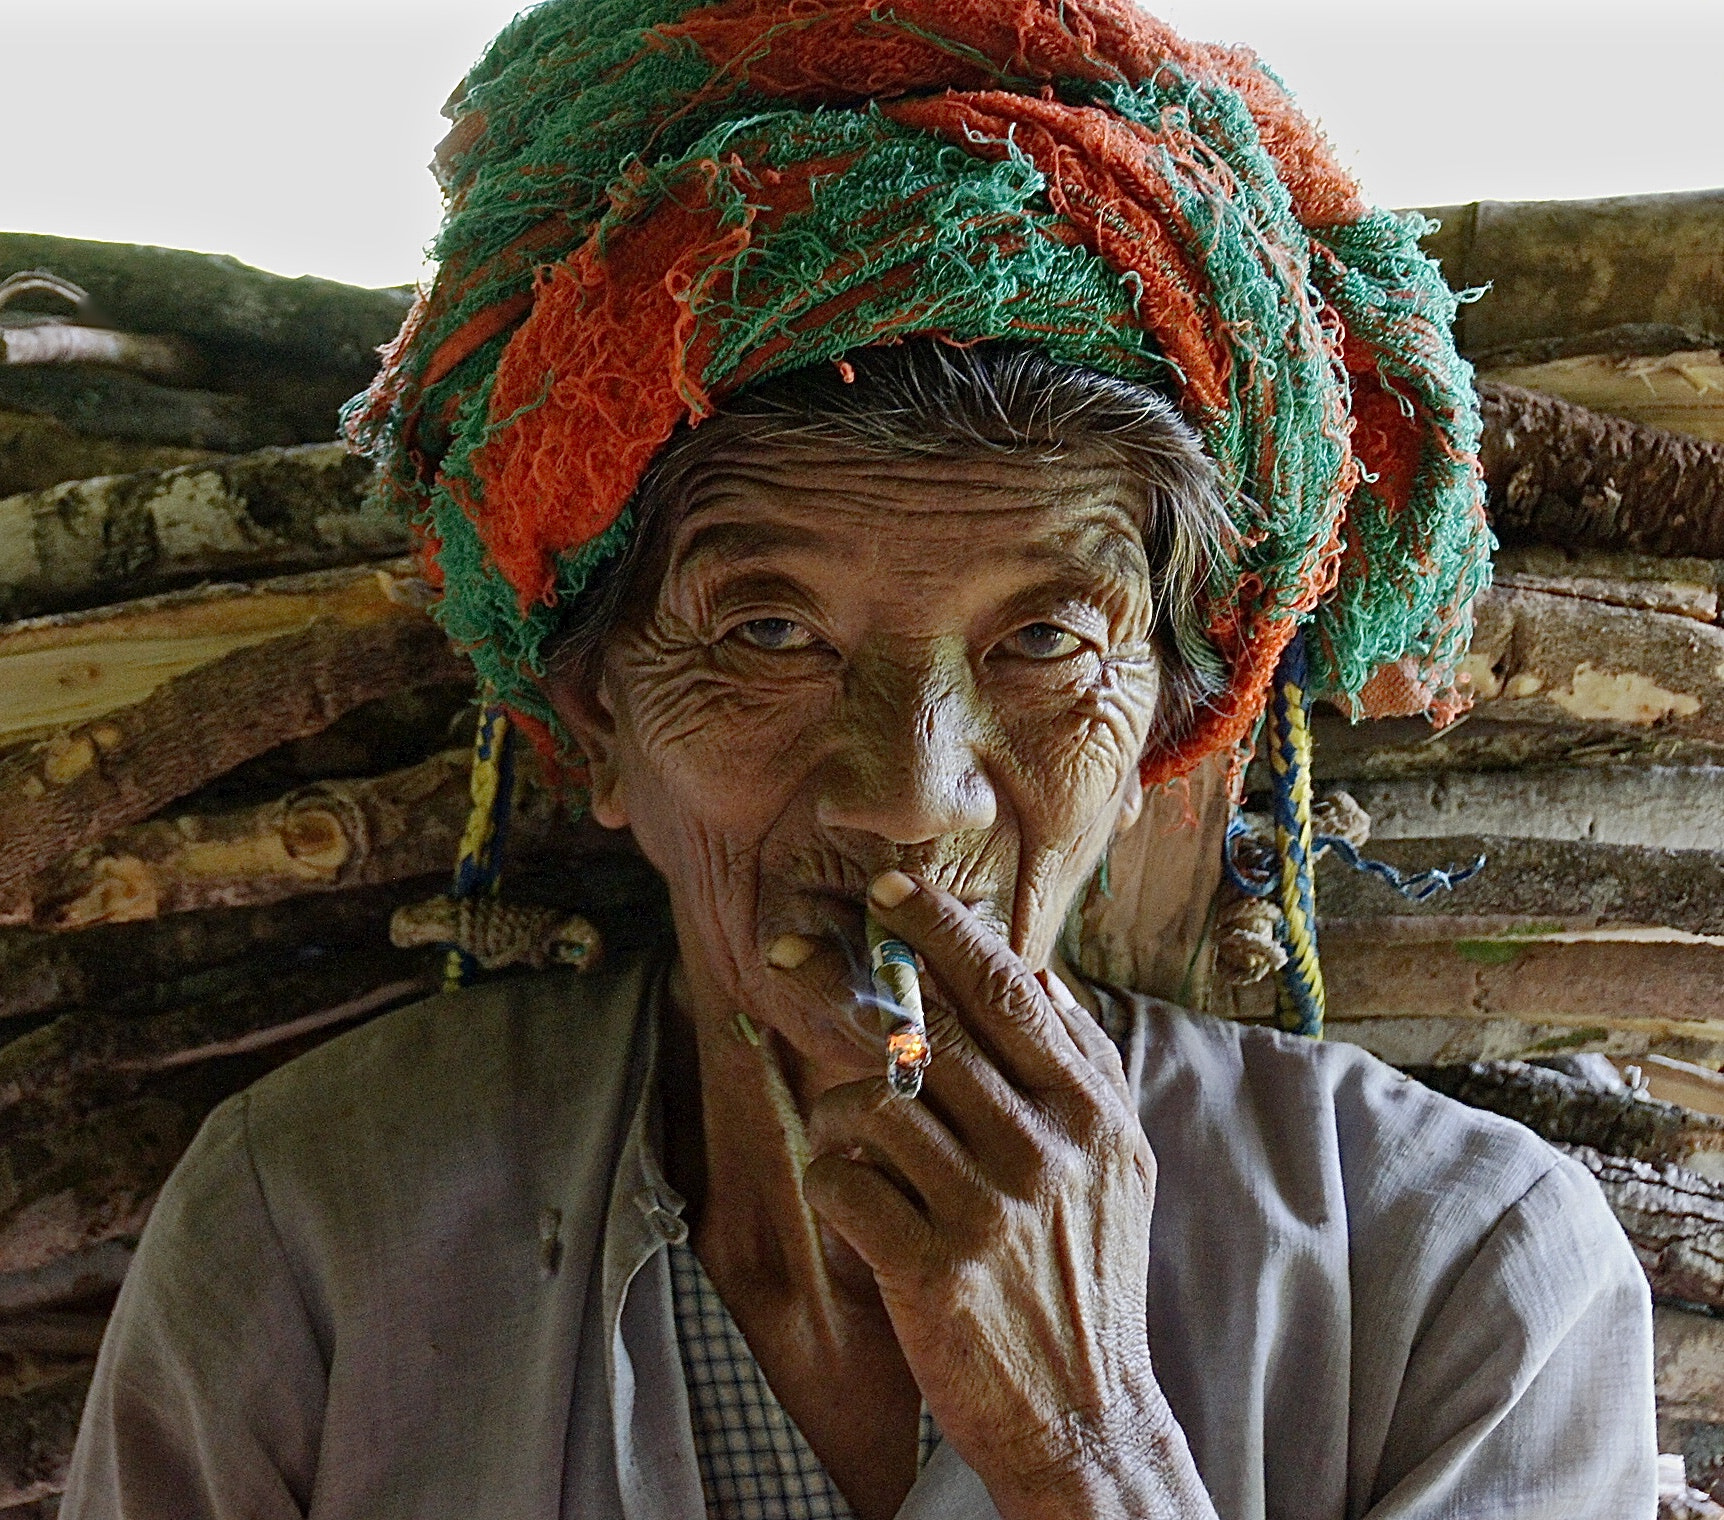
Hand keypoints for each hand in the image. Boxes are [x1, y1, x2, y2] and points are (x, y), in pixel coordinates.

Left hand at [799, 872, 1215, 1519]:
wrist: (1086, 1414)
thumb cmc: (1088, 1275)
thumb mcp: (1119, 1166)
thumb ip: (1086, 1068)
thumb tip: (1040, 978)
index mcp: (1091, 1114)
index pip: (1008, 993)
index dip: (942, 932)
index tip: (888, 891)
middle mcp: (1045, 1150)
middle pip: (929, 1030)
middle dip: (846, 978)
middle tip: (785, 947)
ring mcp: (989, 1210)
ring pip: (873, 1102)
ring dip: (839, 1108)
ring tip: (850, 1135)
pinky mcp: (934, 1270)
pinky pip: (844, 1182)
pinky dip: (832, 1178)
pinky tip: (853, 1200)